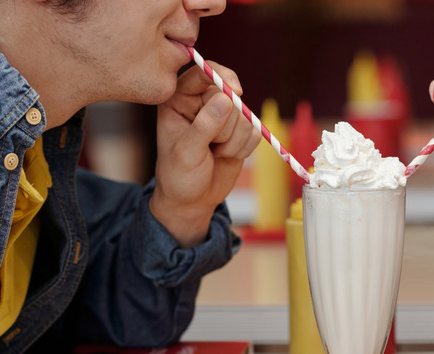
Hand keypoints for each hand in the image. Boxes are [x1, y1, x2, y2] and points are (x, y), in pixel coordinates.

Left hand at [151, 61, 260, 246]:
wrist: (192, 201)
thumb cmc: (179, 176)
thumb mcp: (186, 152)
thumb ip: (205, 125)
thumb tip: (227, 98)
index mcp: (179, 99)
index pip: (203, 72)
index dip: (221, 76)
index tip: (235, 90)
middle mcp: (202, 102)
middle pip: (231, 95)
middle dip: (226, 126)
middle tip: (210, 145)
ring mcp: (223, 116)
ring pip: (245, 116)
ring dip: (234, 141)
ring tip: (215, 153)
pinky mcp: (241, 131)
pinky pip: (255, 131)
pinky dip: (244, 148)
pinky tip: (227, 156)